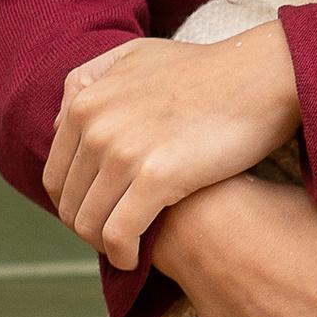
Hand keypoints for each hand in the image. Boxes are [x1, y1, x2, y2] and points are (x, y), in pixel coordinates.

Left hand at [45, 26, 300, 268]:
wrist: (260, 75)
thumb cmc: (206, 69)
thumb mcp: (135, 57)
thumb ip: (90, 81)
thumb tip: (59, 123)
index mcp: (86, 102)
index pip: (56, 175)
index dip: (74, 204)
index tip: (101, 214)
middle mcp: (96, 127)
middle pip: (70, 204)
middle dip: (89, 228)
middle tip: (117, 236)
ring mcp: (124, 152)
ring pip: (90, 224)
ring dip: (105, 246)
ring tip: (127, 250)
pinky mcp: (157, 177)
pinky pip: (119, 234)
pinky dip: (123, 254)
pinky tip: (135, 259)